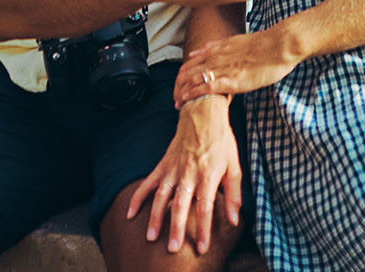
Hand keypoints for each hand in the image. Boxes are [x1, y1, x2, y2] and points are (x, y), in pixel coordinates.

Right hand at [125, 96, 242, 253]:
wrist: (202, 114)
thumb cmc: (221, 142)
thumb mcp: (234, 166)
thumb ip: (234, 195)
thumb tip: (234, 220)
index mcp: (208, 176)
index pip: (205, 208)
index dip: (203, 229)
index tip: (201, 248)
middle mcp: (188, 174)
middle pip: (180, 206)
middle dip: (175, 228)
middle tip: (171, 249)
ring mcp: (173, 169)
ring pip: (161, 197)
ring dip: (154, 218)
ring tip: (150, 237)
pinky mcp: (163, 165)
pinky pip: (148, 183)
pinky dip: (138, 198)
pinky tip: (130, 214)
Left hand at [175, 28, 302, 103]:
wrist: (280, 45)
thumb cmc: (266, 45)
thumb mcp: (237, 41)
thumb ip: (219, 47)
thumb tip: (202, 50)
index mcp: (218, 49)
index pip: (191, 62)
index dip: (182, 75)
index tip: (179, 85)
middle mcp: (217, 58)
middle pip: (187, 71)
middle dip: (178, 86)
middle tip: (174, 98)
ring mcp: (223, 68)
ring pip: (193, 79)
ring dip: (182, 92)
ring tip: (176, 103)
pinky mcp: (232, 80)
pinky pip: (206, 87)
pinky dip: (194, 94)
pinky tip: (187, 101)